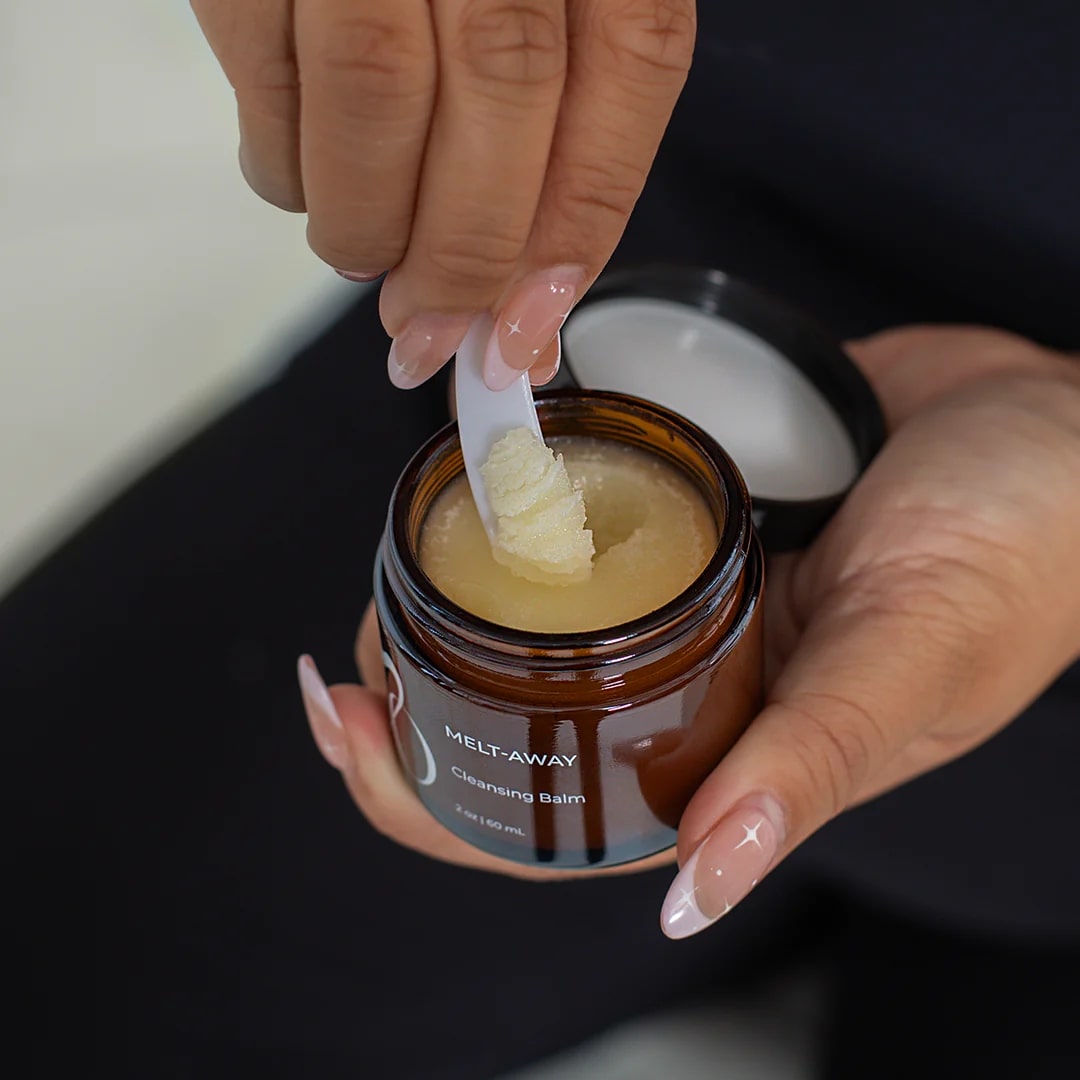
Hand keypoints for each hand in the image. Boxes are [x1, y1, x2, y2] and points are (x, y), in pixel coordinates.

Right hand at [190, 0, 694, 389]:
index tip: (527, 330)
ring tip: (365, 260)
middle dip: (466, 253)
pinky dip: (288, 171)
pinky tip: (309, 187)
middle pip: (506, 87)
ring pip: (378, 91)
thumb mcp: (532, 13)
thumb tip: (524, 321)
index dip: (579, 221)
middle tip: (432, 329)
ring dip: (370, 225)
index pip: (633, 64)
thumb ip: (544, 148)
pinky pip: (267, 78)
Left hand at [296, 327, 1079, 917]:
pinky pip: (595, 529)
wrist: (1058, 425)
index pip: (555, 826)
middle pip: (523, 727)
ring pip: (545, 629)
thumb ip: (809, 766)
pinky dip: (527, 519)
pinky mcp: (699, 520)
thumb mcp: (914, 656)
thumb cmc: (1021, 549)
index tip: (349, 727)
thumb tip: (695, 897)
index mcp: (735, 757)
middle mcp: (699, 689)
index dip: (435, 803)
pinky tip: (477, 488)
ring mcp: (692, 602)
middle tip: (347, 644)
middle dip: (412, 700)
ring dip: (452, 611)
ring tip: (387, 566)